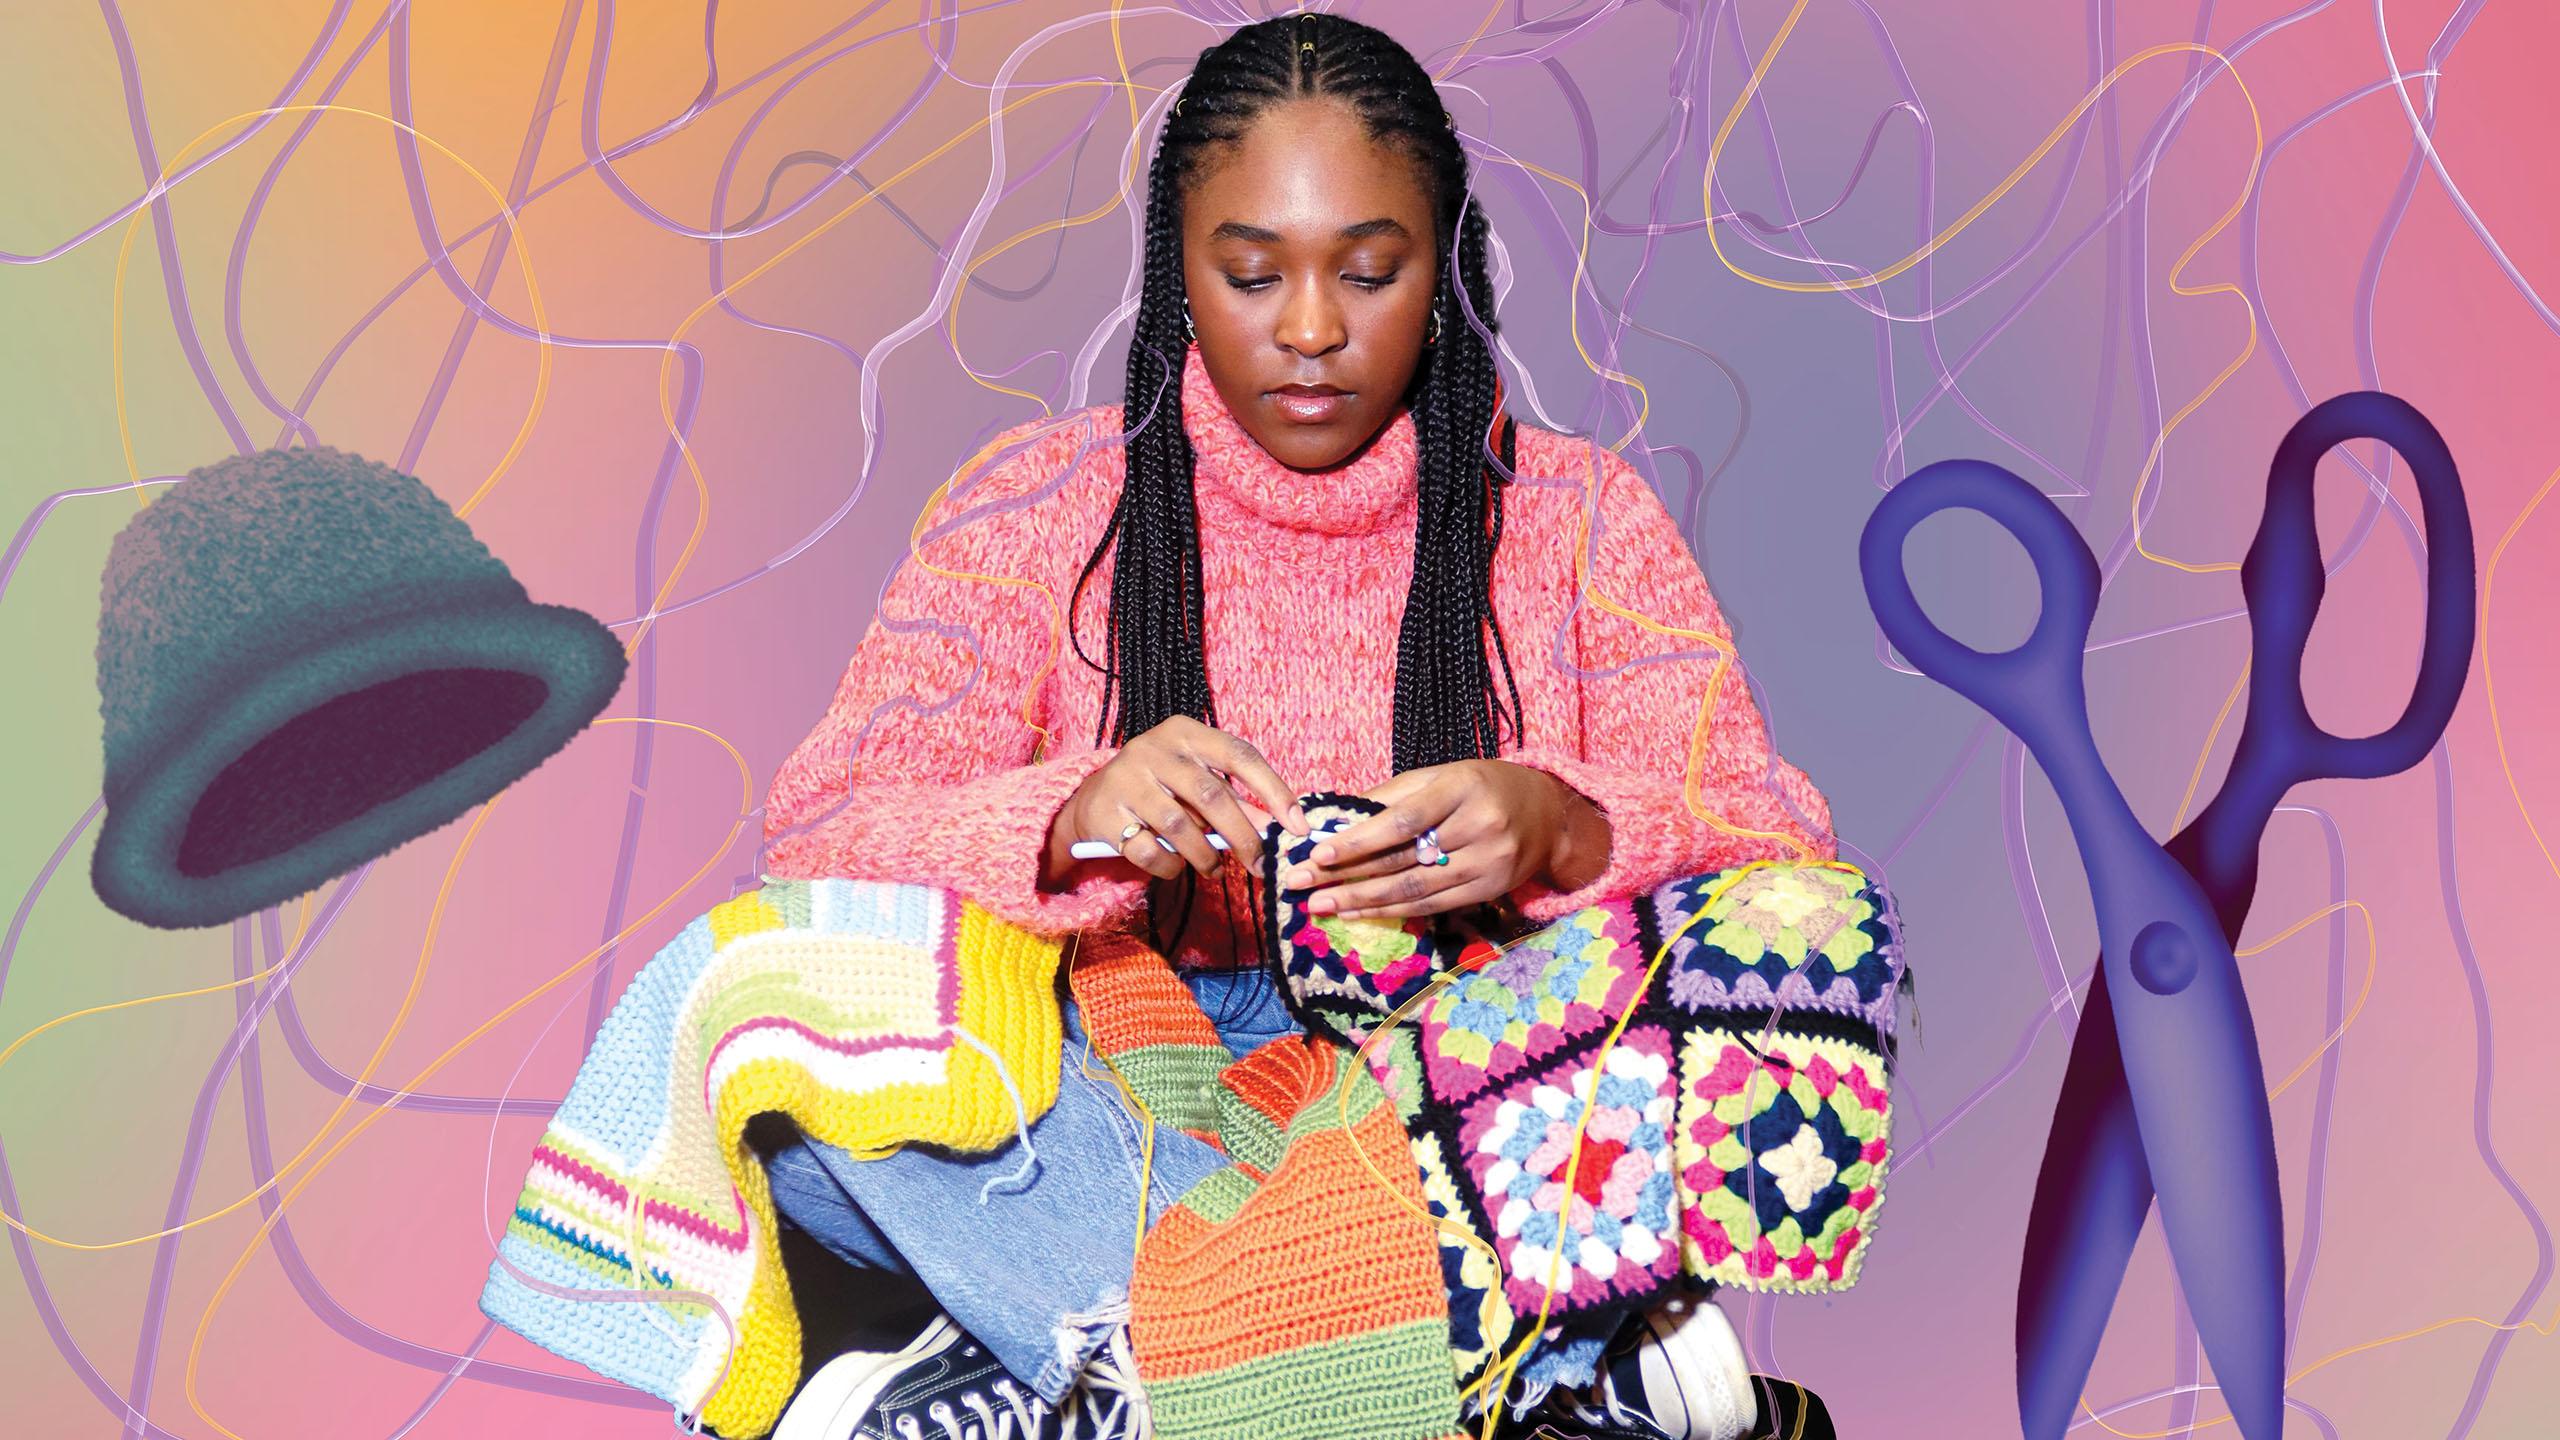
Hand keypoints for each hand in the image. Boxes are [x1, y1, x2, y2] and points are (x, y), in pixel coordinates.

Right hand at [1044, 717, 1307, 884]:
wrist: (1092, 798)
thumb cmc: (1160, 788)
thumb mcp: (1197, 784)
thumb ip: (1237, 802)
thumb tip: (1283, 827)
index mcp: (1185, 732)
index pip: (1239, 755)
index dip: (1273, 790)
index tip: (1297, 825)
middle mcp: (1153, 748)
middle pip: (1211, 794)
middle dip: (1243, 835)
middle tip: (1260, 863)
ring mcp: (1126, 778)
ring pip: (1180, 825)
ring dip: (1205, 855)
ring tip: (1213, 869)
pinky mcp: (1105, 812)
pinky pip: (1148, 849)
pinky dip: (1170, 865)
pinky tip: (1176, 868)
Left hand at [1283, 760, 1610, 920]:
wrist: (1548, 812)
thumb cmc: (1482, 787)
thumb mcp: (1440, 776)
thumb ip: (1391, 796)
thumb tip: (1334, 818)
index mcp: (1462, 788)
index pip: (1403, 820)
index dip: (1359, 840)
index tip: (1318, 854)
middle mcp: (1480, 826)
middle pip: (1403, 859)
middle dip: (1346, 876)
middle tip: (1301, 886)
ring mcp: (1489, 862)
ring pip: (1416, 889)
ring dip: (1362, 901)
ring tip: (1322, 906)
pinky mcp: (1491, 890)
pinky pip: (1434, 905)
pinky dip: (1392, 910)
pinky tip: (1360, 912)